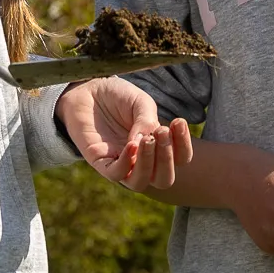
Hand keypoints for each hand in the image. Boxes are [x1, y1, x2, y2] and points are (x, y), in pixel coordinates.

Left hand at [56, 79, 192, 189]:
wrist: (89, 89)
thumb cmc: (119, 97)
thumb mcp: (140, 102)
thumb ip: (147, 121)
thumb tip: (146, 143)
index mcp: (158, 148)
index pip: (180, 159)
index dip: (184, 145)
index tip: (178, 122)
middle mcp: (142, 161)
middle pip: (164, 179)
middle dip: (167, 158)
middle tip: (162, 132)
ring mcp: (121, 164)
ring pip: (140, 182)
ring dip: (148, 163)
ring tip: (147, 140)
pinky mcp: (100, 163)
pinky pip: (116, 174)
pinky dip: (125, 162)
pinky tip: (131, 144)